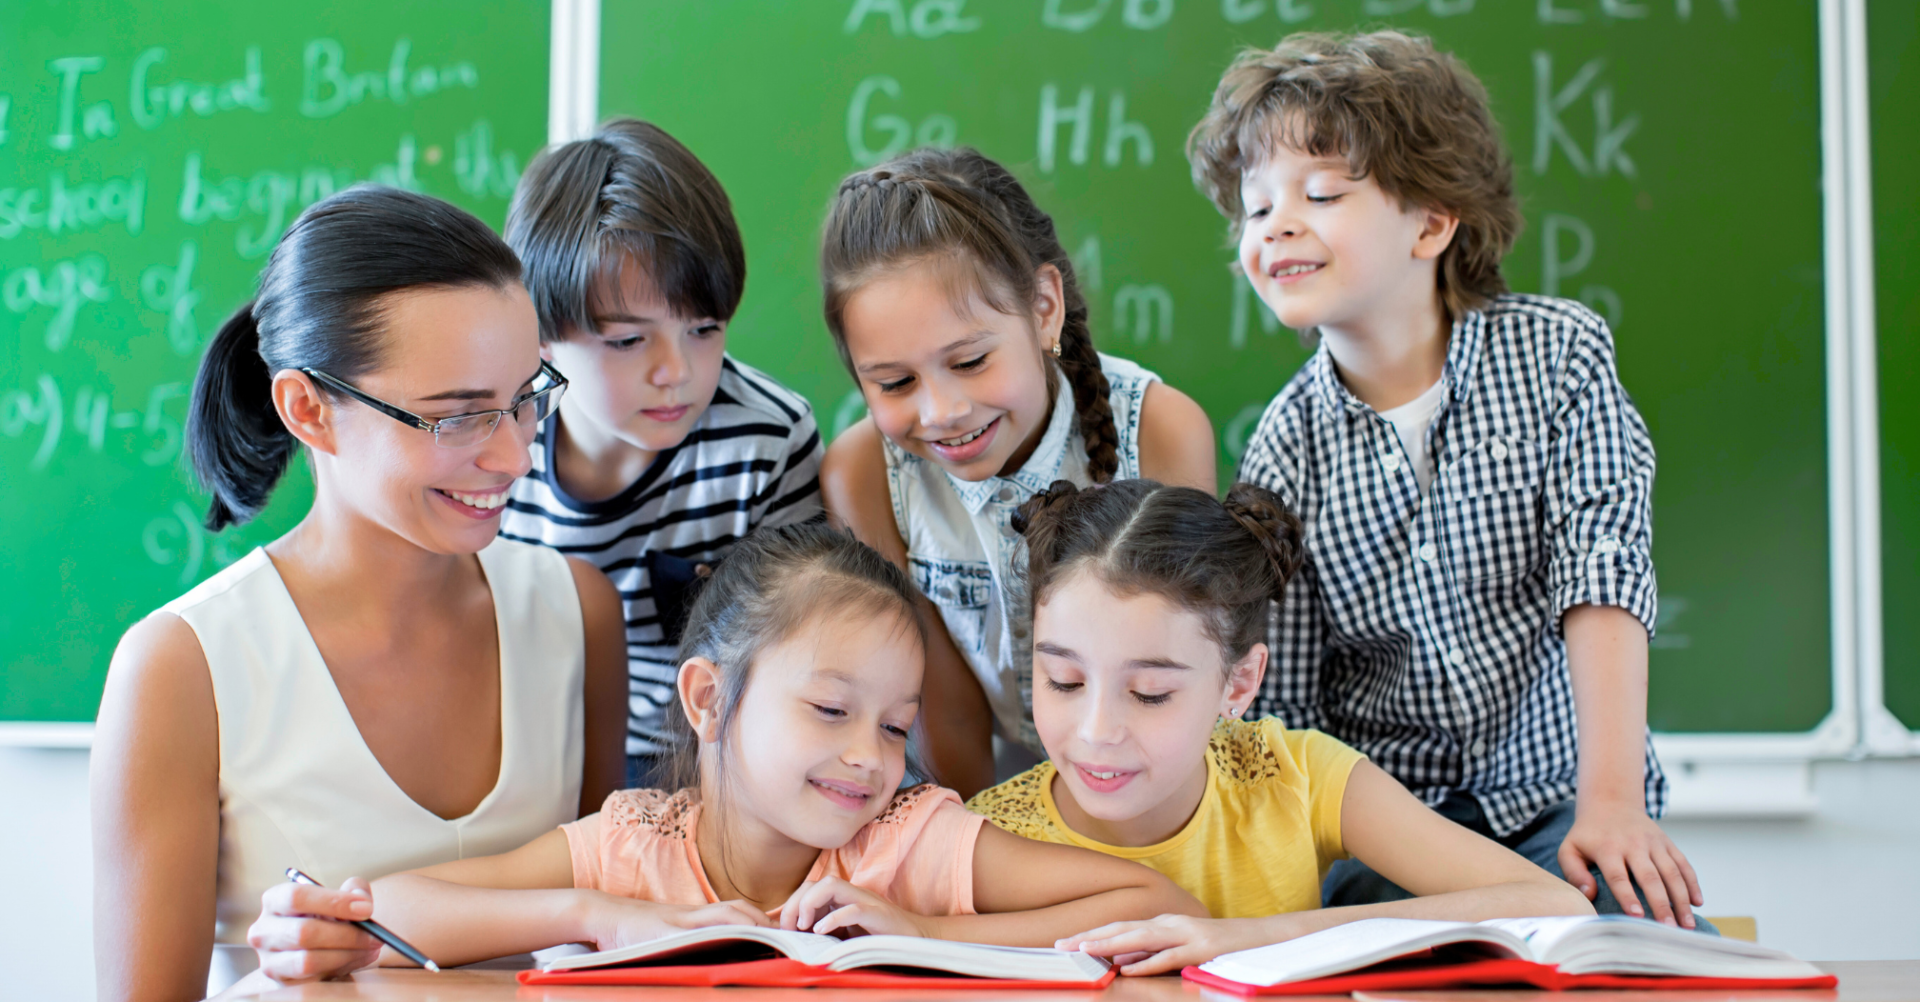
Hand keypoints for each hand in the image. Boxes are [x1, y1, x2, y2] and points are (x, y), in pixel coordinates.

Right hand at [247, 877, 382, 981]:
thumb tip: (362, 902)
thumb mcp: (339, 897)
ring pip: (308, 960)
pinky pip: (313, 979)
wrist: (311, 951)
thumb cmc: (326, 918)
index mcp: (274, 901)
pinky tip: (356, 959)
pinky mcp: (280, 984)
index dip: (334, 902)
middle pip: (304, 932)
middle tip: (375, 936)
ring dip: (347, 955)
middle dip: (347, 934)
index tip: (366, 909)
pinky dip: (342, 969)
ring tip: (370, 949)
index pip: (297, 896)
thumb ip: (354, 890)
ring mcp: (268, 960)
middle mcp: (263, 931)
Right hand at [581, 892, 771, 949]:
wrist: (602, 915)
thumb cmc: (632, 931)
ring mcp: (681, 919)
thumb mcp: (666, 936)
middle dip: (764, 921)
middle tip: (787, 936)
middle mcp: (693, 915)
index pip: (737, 913)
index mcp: (695, 917)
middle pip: (738, 909)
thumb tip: (714, 959)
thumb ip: (689, 943)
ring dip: (751, 923)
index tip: (782, 933)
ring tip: (771, 936)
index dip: (760, 921)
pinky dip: (719, 930)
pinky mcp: (666, 928)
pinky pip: (698, 927)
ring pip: (725, 914)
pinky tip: (734, 937)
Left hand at [778, 877, 926, 937]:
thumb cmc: (878, 940)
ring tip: (805, 927)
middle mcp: (852, 894)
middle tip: (791, 930)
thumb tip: (794, 939)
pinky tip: (821, 931)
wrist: (915, 940)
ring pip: (831, 886)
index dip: (792, 905)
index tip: (786, 931)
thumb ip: (824, 933)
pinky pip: (853, 908)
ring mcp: (866, 901)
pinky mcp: (878, 915)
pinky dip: (833, 918)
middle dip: (796, 904)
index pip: (809, 888)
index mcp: (842, 899)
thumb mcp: (845, 936)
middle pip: (816, 883)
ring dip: (810, 904)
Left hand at [1057, 914, 1291, 976]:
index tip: (1063, 942)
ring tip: (1084, 951)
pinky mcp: (1202, 948)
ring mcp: (1186, 934)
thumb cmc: (1218, 947)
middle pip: (1122, 928)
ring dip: (1109, 943)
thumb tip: (1121, 961)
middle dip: (1089, 936)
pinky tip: (1127, 968)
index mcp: (1163, 923)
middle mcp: (1169, 923)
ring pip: (1140, 937)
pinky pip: (1169, 956)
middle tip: (1060, 946)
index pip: (1119, 926)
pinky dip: (1146, 962)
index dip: (1090, 933)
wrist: (1262, 937)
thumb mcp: (1180, 948)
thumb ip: (1152, 953)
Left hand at [1559, 800, 1702, 927]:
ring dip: (1682, 899)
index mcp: (1607, 848)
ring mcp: (1653, 842)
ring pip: (1672, 872)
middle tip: (1669, 929)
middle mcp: (1633, 844)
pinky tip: (1698, 902)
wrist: (1610, 803)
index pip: (1619, 876)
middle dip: (1661, 904)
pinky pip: (1683, 863)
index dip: (1628, 897)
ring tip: (1688, 924)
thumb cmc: (1588, 834)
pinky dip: (1692, 882)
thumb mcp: (1570, 848)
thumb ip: (1573, 872)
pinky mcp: (1667, 842)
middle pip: (1650, 877)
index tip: (1637, 917)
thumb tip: (1588, 894)